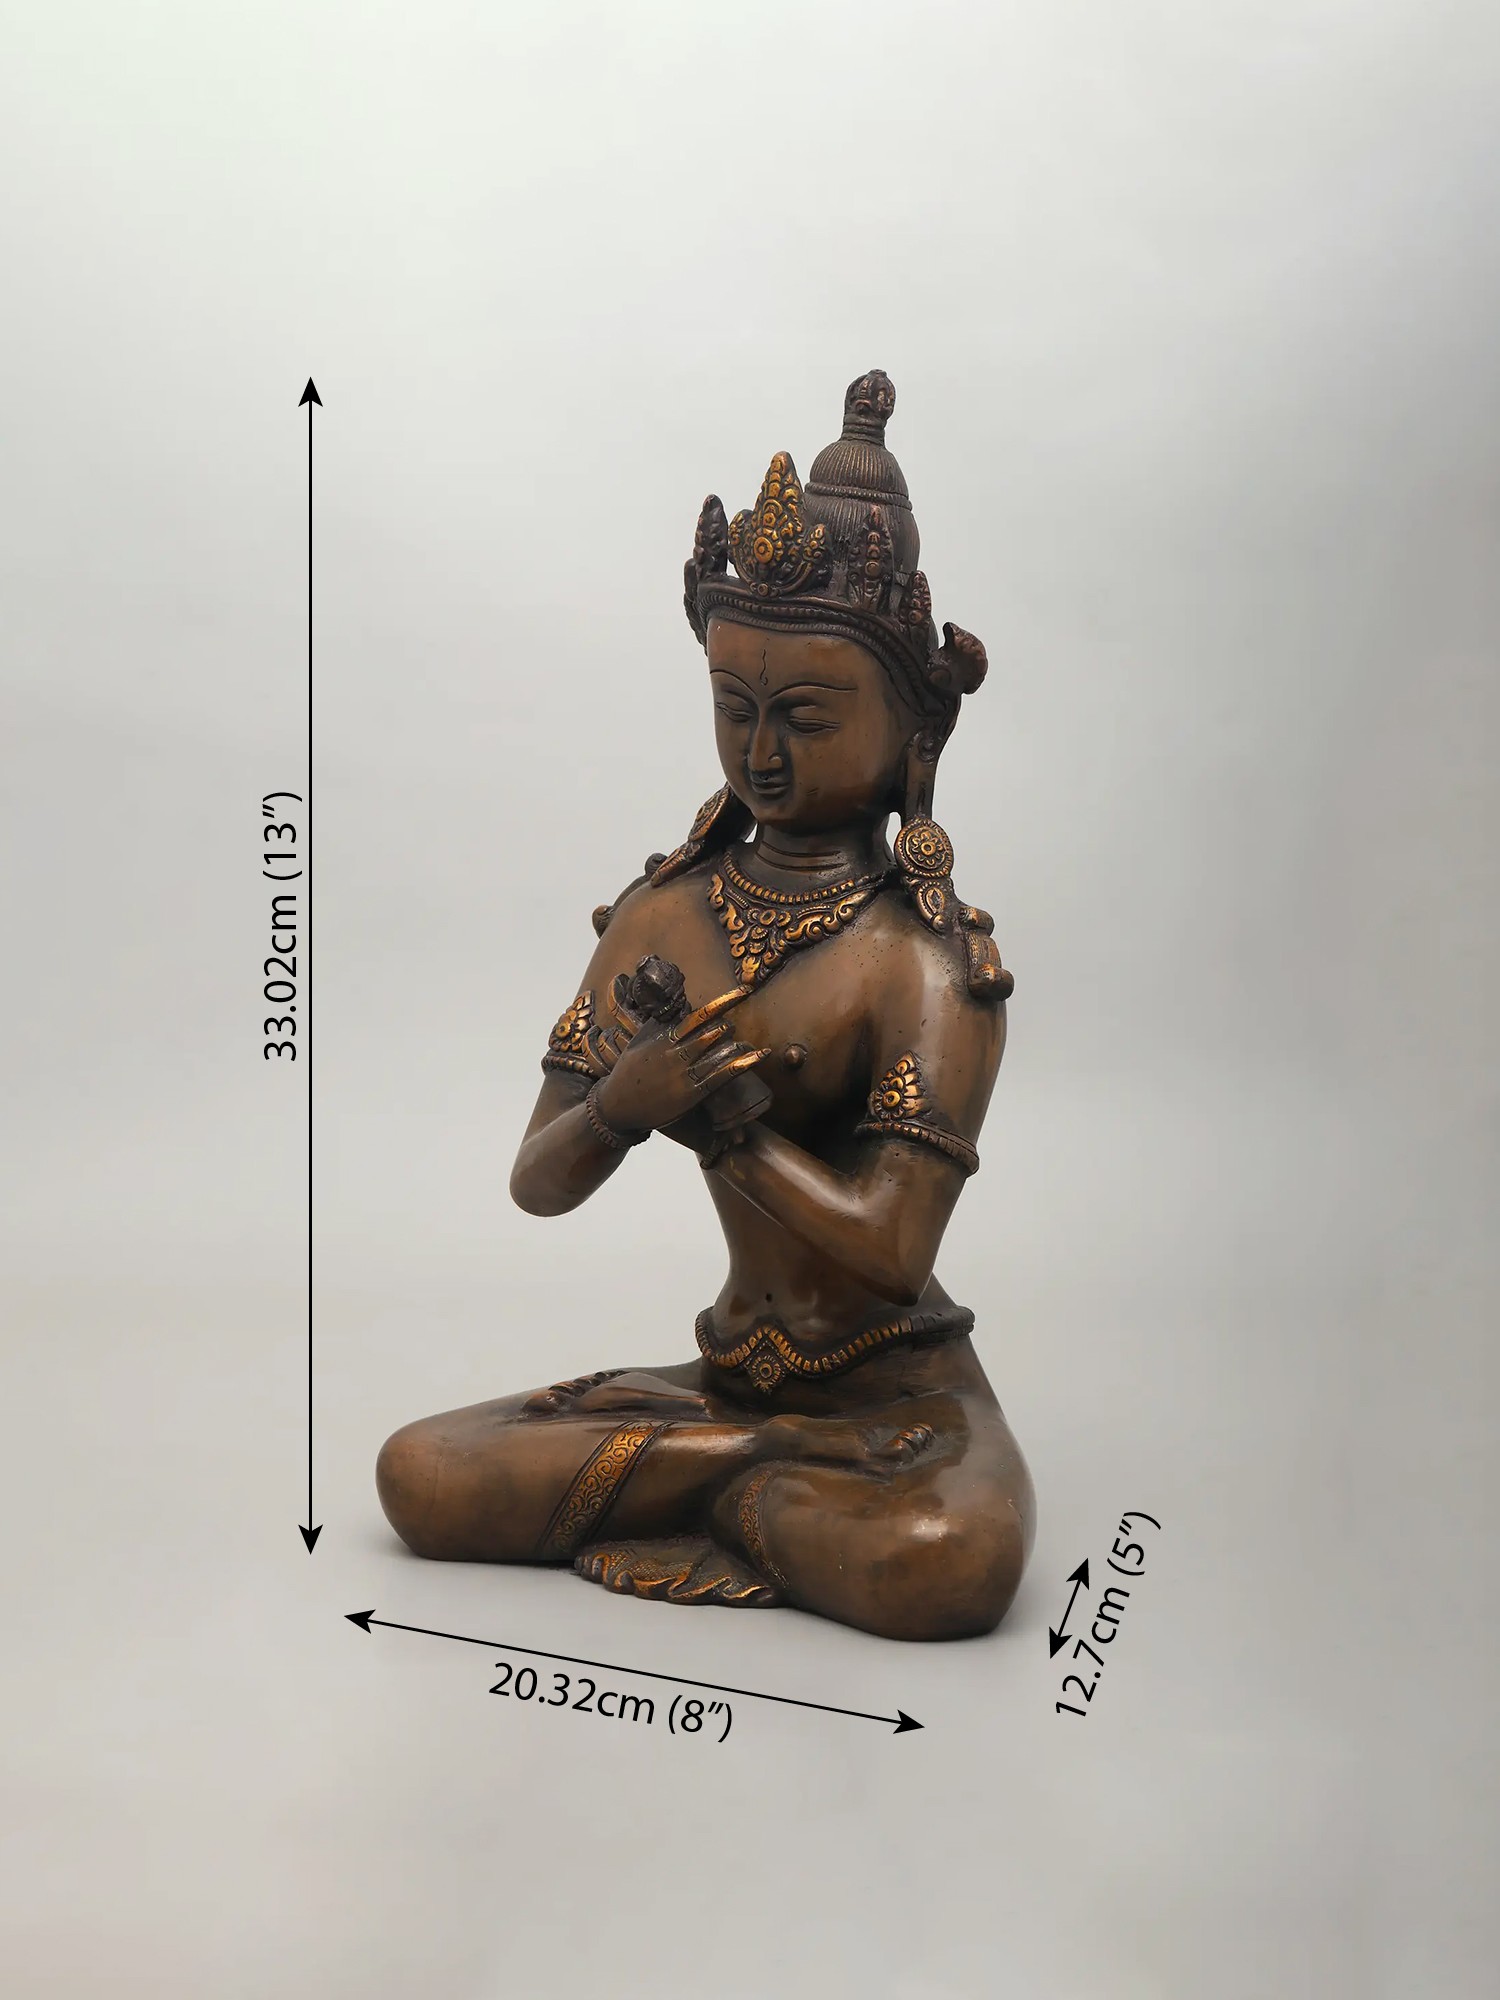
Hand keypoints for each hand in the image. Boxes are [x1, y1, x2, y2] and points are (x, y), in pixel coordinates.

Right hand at [593, 985, 769, 1135]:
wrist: (616, 1104)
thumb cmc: (630, 1070)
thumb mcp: (641, 1039)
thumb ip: (662, 1021)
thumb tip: (683, 1003)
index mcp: (664, 1035)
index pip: (701, 1013)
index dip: (725, 1001)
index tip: (744, 992)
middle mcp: (675, 1051)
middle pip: (713, 1031)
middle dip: (728, 1028)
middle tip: (731, 1031)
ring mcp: (683, 1072)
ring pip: (720, 1052)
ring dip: (738, 1046)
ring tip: (748, 1046)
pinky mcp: (690, 1093)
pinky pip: (721, 1076)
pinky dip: (741, 1064)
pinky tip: (756, 1057)